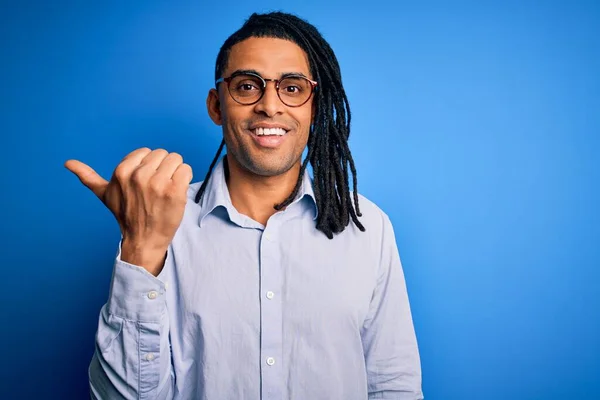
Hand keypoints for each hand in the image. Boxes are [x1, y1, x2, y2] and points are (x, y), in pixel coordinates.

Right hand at [65, 148, 192, 274]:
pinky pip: (186, 170)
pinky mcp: (174, 191)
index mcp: (122, 171)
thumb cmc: (126, 215)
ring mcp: (157, 183)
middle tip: (157, 189)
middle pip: (164, 154)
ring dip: (176, 174)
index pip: (147, 152)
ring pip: (176, 160)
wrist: (143, 240)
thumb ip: (88, 177)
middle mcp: (138, 175)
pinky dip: (185, 179)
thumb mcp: (105, 194)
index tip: (145, 183)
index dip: (149, 166)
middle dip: (163, 169)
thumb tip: (67, 162)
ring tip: (166, 191)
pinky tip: (176, 193)